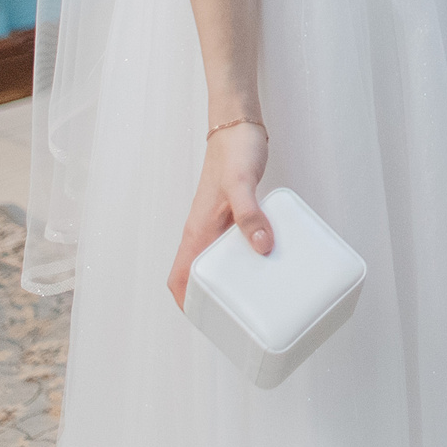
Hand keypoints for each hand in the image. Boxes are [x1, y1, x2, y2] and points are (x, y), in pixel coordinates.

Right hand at [167, 121, 271, 309]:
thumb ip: (250, 214)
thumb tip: (261, 247)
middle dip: (210, 299)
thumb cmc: (234, 151)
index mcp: (197, 230)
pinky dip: (245, 257)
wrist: (238, 126)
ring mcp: (217, 224)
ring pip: (216, 261)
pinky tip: (267, 258)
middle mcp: (203, 231)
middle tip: (235, 317)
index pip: (179, 276)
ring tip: (254, 295)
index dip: (186, 301)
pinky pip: (234, 245)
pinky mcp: (232, 215)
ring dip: (228, 279)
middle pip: (197, 276)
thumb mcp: (243, 184)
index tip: (204, 320)